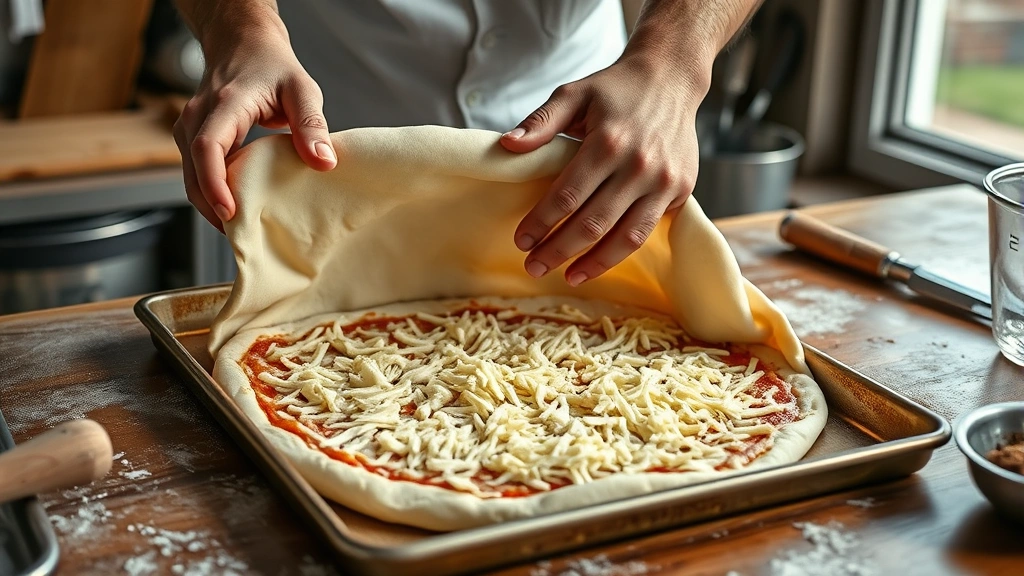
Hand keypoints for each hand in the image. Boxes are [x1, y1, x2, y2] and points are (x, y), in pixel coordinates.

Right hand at [173, 21, 335, 230]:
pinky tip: (235, 209)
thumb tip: (324, 163)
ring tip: (239, 230)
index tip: (230, 211)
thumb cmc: (273, 65)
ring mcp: (191, 126)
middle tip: (240, 236)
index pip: (208, 147)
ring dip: (210, 203)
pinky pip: (195, 171)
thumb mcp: (302, 89)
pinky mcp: (193, 136)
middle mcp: (199, 116)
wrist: (242, 43)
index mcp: (226, 104)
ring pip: (190, 175)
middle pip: (193, 170)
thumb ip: (312, 125)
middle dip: (212, 206)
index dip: (215, 183)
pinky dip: (211, 192)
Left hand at [500, 50, 708, 285]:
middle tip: (533, 267)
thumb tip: (507, 146)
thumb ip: (541, 121)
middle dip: (558, 250)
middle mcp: (638, 165)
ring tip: (567, 278)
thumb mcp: (574, 93)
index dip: (541, 223)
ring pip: (624, 237)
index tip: (521, 240)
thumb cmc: (616, 88)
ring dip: (593, 264)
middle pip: (592, 223)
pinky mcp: (680, 190)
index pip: (567, 195)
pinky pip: (646, 231)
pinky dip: (621, 252)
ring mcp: (662, 181)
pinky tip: (598, 263)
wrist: (671, 78)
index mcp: (608, 141)